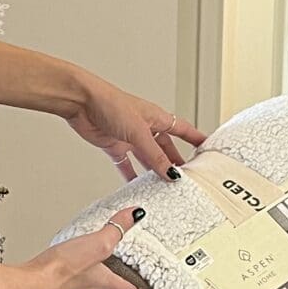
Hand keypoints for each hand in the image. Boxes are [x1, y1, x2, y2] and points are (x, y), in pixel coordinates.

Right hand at [0, 211, 141, 288]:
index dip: (134, 288)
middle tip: (119, 278)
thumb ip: (117, 228)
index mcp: (104, 282)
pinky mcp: (55, 284)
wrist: (33, 281)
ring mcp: (71, 288)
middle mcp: (89, 288)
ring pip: (89, 287)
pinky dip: (74, 275)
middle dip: (113, 284)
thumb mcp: (98, 244)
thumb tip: (136, 214)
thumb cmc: (64, 268)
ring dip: (94, 280)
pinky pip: (70, 281)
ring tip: (95, 270)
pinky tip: (68, 266)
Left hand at [65, 72, 204, 180]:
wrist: (80, 103)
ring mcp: (129, 137)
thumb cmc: (109, 103)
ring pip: (147, 158)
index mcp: (156, 117)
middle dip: (175, 162)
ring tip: (164, 186)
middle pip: (165, 148)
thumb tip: (170, 172)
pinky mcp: (114, 145)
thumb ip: (154, 155)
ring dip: (154, 171)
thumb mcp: (138, 132)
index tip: (207, 147)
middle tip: (186, 176)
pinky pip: (126, 164)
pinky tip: (137, 185)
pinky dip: (131, 175)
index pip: (182, 129)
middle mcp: (144, 127)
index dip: (195, 138)